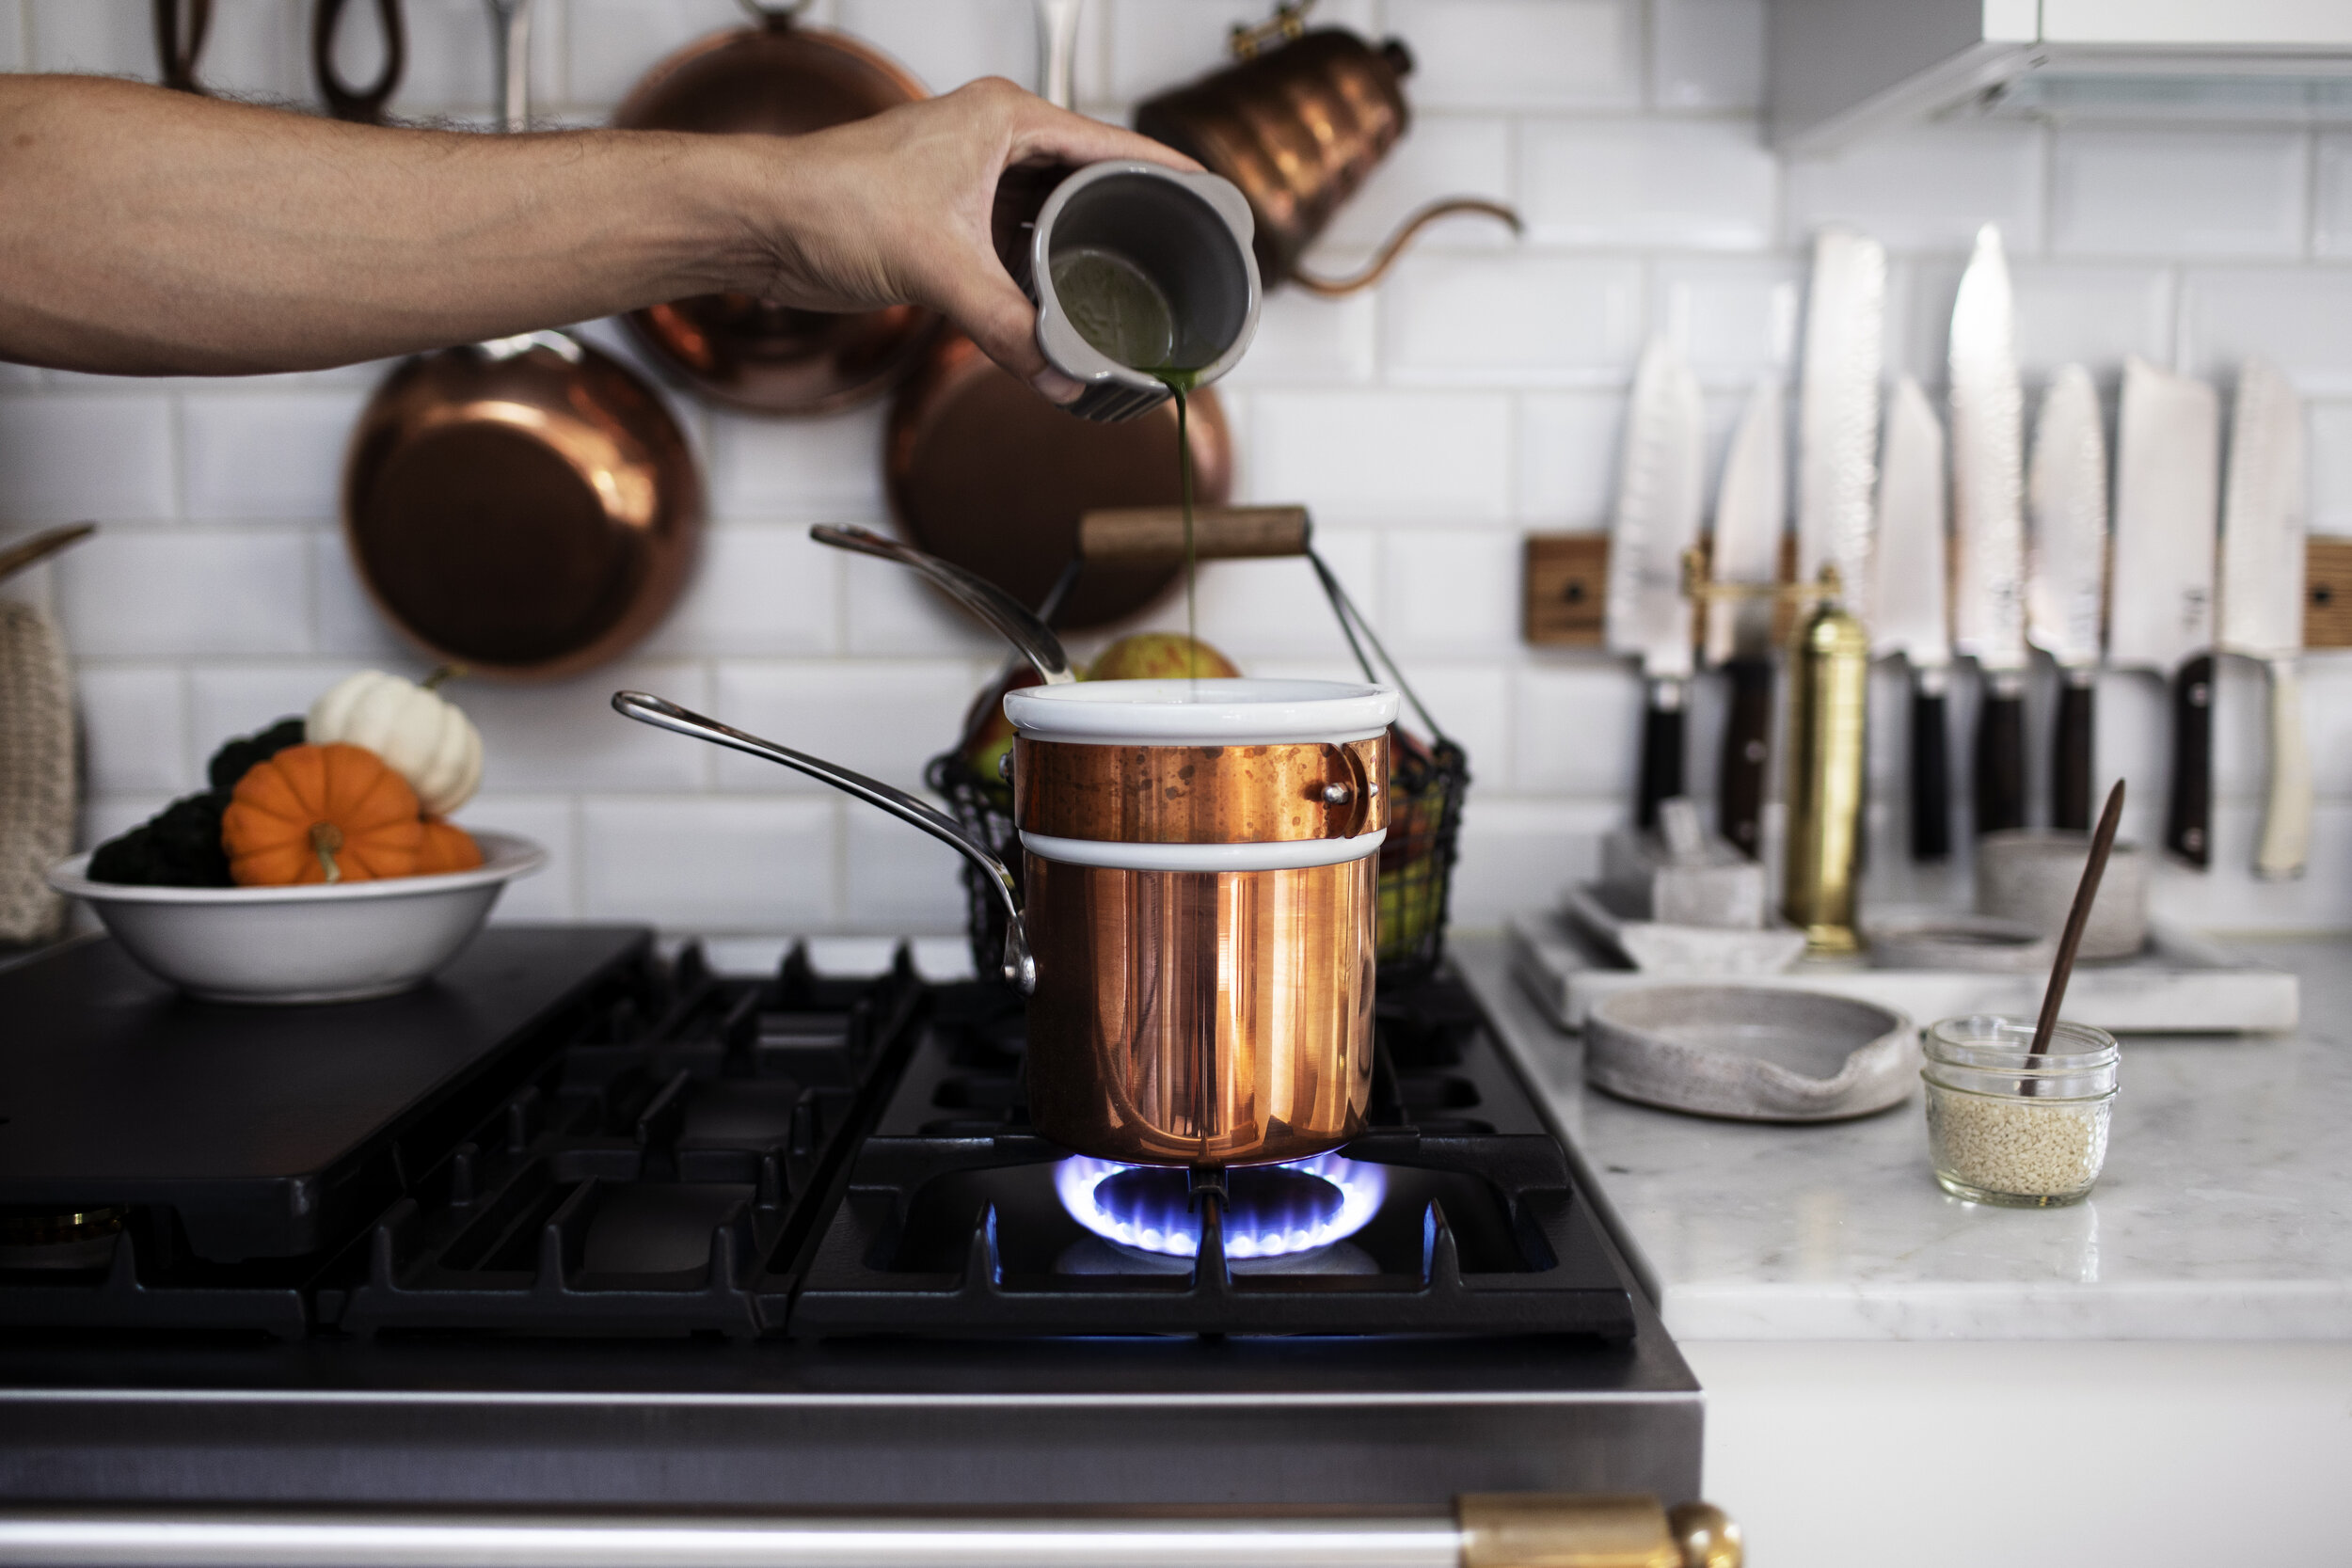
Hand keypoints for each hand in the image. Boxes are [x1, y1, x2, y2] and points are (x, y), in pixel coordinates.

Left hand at [736, 79, 1197, 402]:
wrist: (760, 225)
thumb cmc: (828, 201)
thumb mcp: (938, 267)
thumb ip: (1007, 327)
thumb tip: (1060, 378)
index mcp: (1006, 121)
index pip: (1113, 143)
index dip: (1167, 173)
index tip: (1214, 200)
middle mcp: (994, 143)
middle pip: (1089, 185)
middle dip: (1128, 226)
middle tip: (1176, 264)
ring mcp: (971, 182)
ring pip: (1051, 222)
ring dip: (1080, 261)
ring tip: (1128, 295)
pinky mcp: (947, 224)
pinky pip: (1015, 252)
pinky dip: (1039, 282)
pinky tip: (1060, 314)